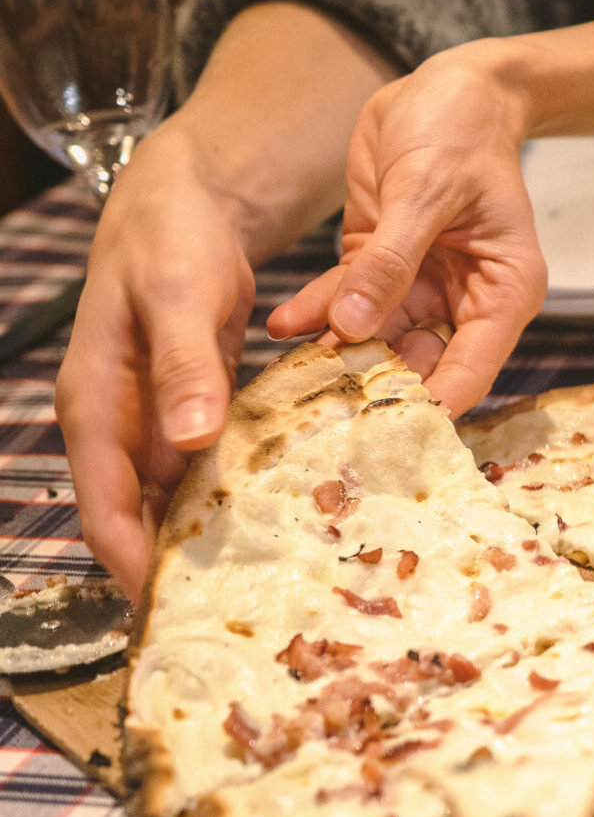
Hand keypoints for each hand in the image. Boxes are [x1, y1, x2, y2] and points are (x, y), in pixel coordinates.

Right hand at [56, 123, 255, 594]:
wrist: (186, 201)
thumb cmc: (171, 239)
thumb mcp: (179, 294)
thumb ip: (184, 365)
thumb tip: (190, 441)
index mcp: (96, 402)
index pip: (102, 504)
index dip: (130, 561)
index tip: (168, 606)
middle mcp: (117, 423)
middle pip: (134, 518)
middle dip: (170, 568)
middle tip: (225, 615)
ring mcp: (152, 421)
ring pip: (170, 501)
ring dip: (202, 541)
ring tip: (256, 588)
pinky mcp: (188, 412)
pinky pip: (203, 472)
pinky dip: (229, 500)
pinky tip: (273, 527)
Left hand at [268, 44, 546, 414]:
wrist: (450, 86)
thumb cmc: (461, 129)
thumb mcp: (426, 190)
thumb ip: (389, 261)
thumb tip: (353, 327)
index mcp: (503, 292)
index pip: (471, 368)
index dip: (432, 405)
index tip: (387, 435)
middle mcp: (464, 300)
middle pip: (422, 364)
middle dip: (375, 390)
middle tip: (324, 420)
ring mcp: (421, 286)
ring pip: (378, 340)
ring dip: (336, 356)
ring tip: (292, 382)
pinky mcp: (381, 267)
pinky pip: (346, 303)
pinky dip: (316, 315)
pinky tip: (282, 327)